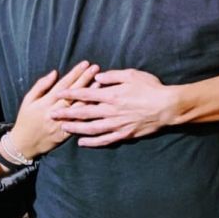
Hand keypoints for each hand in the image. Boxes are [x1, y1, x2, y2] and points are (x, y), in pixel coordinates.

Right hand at [6, 60, 99, 159]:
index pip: (63, 85)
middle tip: (95, 68)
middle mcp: (54, 112)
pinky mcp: (65, 135)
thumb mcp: (28, 100)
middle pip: (73, 94)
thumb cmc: (25, 119)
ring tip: (100, 82)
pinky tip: (96, 104)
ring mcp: (61, 124)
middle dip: (85, 79)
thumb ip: (40, 86)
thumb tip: (55, 72)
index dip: (75, 73)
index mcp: (44, 102)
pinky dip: (88, 113)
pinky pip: (79, 123)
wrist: (23, 145)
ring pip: (78, 107)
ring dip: (90, 95)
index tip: (85, 64)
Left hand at [51, 68, 176, 146]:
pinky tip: (82, 142)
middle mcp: (111, 111)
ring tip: (62, 128)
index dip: (71, 94)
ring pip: (91, 128)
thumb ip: (113, 76)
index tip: (58, 94)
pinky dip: (92, 142)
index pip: (86, 94)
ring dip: (75, 128)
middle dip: (66, 112)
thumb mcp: (132, 75)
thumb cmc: (151, 88)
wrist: (167, 107)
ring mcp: (116, 124)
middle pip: (84, 113)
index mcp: (112, 94)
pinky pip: (104, 140)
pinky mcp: (123, 134)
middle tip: (51, 113)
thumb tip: (98, 77)